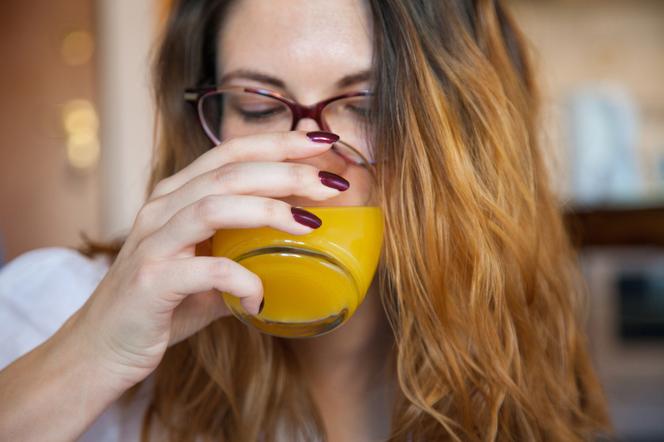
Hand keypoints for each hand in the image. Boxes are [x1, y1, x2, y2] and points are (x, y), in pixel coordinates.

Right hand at [69, 130, 345, 391]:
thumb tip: (301, 235)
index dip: (278, 143)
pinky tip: (262, 298)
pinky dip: (243, 280)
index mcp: (177, 196)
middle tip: (332, 184)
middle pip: (230, 173)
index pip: (231, 153)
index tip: (323, 142)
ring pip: (215, 206)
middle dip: (286, 172)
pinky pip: (206, 270)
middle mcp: (162, 208)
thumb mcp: (207, 265)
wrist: (104, 346)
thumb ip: (242, 246)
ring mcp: (153, 242)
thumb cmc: (164, 302)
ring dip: (269, 210)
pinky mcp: (151, 281)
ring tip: (311, 225)